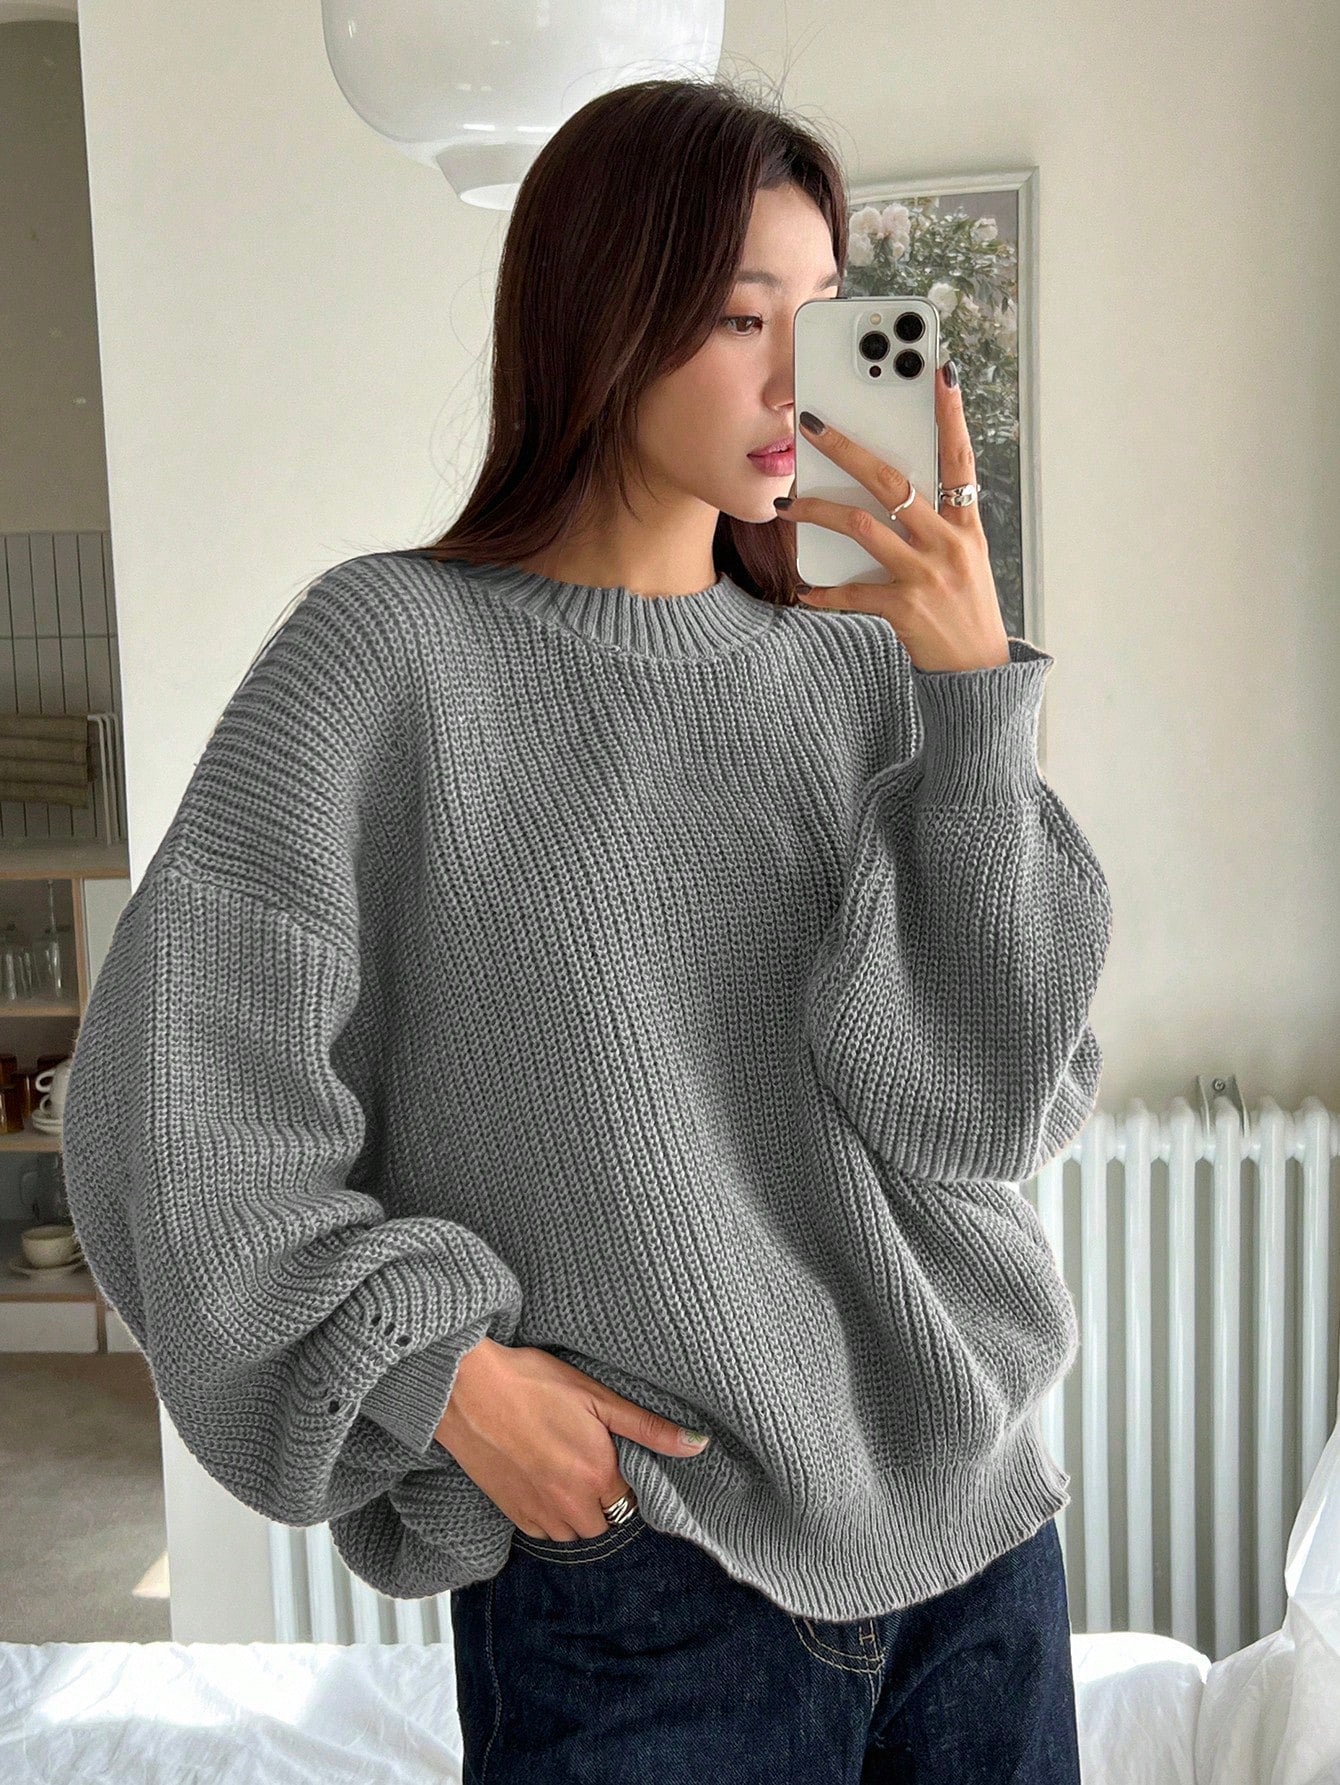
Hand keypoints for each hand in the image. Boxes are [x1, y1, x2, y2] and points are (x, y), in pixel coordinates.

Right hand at [433, 1338, 711, 1539]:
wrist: (467, 1389)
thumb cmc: (532, 1382)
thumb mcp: (597, 1396)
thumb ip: (649, 1427)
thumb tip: (698, 1444)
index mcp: (597, 1474)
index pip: (628, 1500)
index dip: (623, 1477)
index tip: (610, 1455)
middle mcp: (569, 1503)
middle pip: (602, 1522)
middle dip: (602, 1499)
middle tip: (587, 1461)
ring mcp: (537, 1511)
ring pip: (572, 1531)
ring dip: (575, 1511)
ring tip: (563, 1469)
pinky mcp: (509, 1511)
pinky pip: (541, 1530)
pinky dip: (546, 1515)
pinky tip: (540, 1479)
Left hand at [776, 363, 1011, 673]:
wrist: (977, 672)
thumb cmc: (964, 611)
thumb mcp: (964, 560)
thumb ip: (936, 525)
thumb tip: (893, 493)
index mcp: (966, 526)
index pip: (961, 457)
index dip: (951, 415)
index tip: (940, 373)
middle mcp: (948, 543)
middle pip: (892, 481)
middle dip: (849, 448)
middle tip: (814, 425)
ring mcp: (926, 574)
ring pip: (862, 527)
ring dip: (818, 512)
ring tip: (788, 505)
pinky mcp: (905, 607)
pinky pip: (854, 591)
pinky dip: (826, 590)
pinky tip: (804, 589)